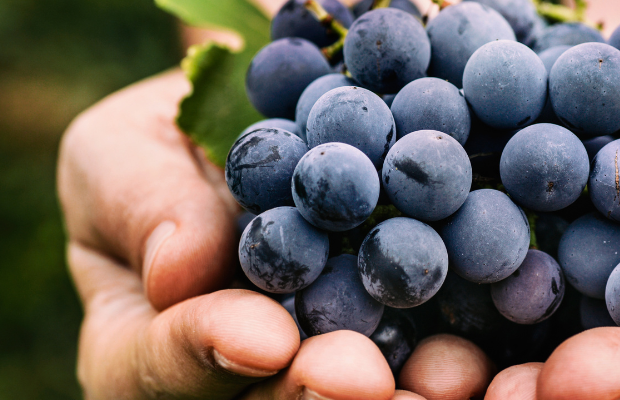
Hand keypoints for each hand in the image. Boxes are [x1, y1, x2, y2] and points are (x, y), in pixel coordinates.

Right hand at [58, 70, 497, 398]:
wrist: (269, 131)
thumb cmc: (173, 144)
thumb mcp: (126, 151)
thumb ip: (140, 205)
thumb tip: (179, 271)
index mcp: (143, 351)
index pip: (158, 367)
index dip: (207, 353)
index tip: (261, 336)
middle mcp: (236, 383)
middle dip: (317, 396)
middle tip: (361, 378)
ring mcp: (321, 375)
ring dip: (405, 397)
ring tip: (448, 378)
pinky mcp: (400, 352)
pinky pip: (425, 371)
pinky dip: (461, 370)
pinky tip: (492, 361)